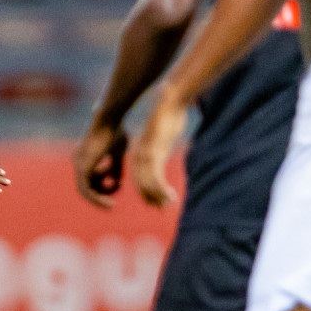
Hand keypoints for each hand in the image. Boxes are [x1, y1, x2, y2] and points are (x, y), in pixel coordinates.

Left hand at [72, 121, 128, 209]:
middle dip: (100, 195)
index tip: (118, 186)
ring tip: (111, 204)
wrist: (110, 119)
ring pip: (84, 190)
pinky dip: (96, 199)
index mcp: (84, 155)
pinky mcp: (82, 167)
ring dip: (98, 199)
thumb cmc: (116, 131)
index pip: (89, 177)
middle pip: (85, 186)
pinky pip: (86, 189)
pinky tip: (109, 203)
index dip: (103, 186)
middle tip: (112, 202)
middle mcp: (78, 160)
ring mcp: (78, 163)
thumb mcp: (117, 152)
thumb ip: (115, 167)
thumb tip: (116, 182)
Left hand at [130, 90, 187, 207]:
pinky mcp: (155, 154)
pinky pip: (156, 179)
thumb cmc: (168, 117)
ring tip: (169, 205)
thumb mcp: (161, 135)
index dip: (147, 192)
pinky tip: (171, 198)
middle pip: (141, 185)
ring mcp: (146, 156)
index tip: (157, 201)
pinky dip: (162, 191)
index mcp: (139, 152)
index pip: (139, 178)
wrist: (168, 102)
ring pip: (148, 185)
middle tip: (164, 208)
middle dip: (152, 198)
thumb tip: (162, 151)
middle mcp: (140, 156)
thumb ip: (160, 146)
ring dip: (159, 197)